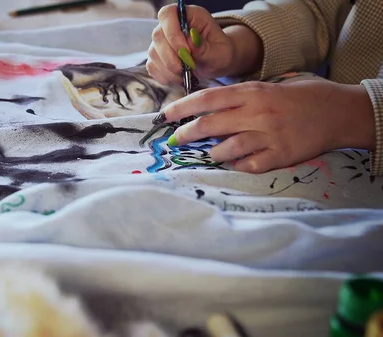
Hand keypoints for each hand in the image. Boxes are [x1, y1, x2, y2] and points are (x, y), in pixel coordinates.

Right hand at [146, 4, 231, 84]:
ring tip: (184, 75)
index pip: (168, 14)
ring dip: (167, 69)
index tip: (185, 50)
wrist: (215, 62)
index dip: (172, 32)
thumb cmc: (219, 52)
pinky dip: (164, 76)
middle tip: (184, 69)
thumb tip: (189, 44)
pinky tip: (177, 78)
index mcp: (189, 16)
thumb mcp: (219, 51)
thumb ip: (204, 47)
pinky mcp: (157, 57)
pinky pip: (152, 67)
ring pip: (153, 53)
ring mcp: (162, 41)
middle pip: (157, 36)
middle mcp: (171, 25)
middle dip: (169, 56)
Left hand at [162, 80, 375, 173]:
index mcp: (251, 93)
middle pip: (209, 125)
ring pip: (226, 149)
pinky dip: (236, 166)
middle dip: (187, 134)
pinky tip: (235, 162)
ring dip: (213, 153)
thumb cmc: (299, 97)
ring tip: (212, 152)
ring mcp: (269, 136)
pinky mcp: (280, 156)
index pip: (206, 99)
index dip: (181, 108)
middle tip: (175, 140)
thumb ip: (238, 98)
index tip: (164, 116)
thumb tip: (204, 110)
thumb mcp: (267, 87)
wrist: (338, 112)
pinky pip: (248, 166)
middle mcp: (257, 113)